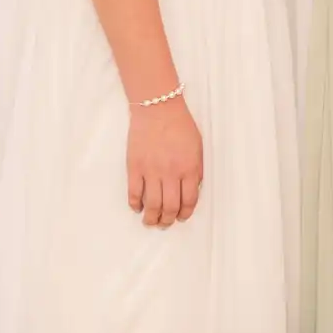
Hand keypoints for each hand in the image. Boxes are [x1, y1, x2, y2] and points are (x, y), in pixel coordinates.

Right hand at [125, 96, 202, 227]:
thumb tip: (192, 190)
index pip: (189, 201)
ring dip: (151, 218)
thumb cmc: (180, 126)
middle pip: (169, 207)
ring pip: (151, 205)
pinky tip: (138, 207)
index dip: (185, 213)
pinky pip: (134, 193)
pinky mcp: (134, 167)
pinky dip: (135, 205)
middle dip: (167, 220)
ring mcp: (151, 171)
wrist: (158, 109)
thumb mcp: (197, 147)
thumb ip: (196, 170)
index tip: (181, 217)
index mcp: (190, 168)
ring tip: (150, 221)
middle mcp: (171, 173)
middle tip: (165, 223)